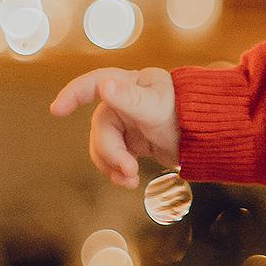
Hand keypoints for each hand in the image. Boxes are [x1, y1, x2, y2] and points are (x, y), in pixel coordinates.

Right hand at [50, 67, 179, 188]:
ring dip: (112, 166)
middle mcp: (122, 102)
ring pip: (104, 147)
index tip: (57, 111)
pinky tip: (129, 181)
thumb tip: (103, 86)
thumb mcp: (157, 106)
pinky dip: (118, 172)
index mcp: (126, 84)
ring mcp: (127, 124)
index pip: (92, 84)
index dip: (72, 95)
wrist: (209, 137)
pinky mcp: (133, 143)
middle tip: (129, 171)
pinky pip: (114, 158)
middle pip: (100, 129)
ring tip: (130, 180)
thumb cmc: (186, 113)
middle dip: (110, 153)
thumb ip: (130, 98)